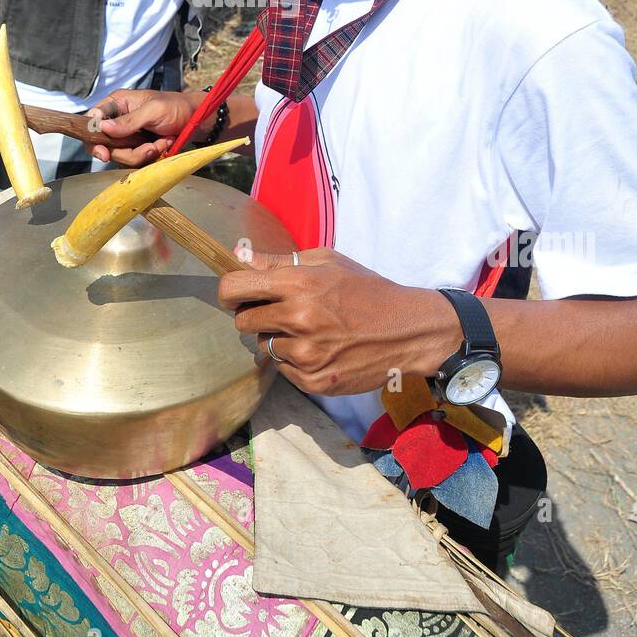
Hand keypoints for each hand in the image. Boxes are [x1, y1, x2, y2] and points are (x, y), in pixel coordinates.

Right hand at [84, 88, 199, 164]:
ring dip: (142, 153)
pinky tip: (163, 146)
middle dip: (126, 151)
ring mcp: (126, 136)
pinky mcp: (135, 147)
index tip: (104, 152)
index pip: (92, 120)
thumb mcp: (153, 111)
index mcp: (117, 103)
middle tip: (149, 148)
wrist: (196, 121)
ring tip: (161, 143)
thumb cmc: (176, 107)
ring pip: (119, 155)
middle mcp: (117, 119)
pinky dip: (149, 156)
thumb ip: (129, 120)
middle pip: (103, 144)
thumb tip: (103, 127)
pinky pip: (133, 160)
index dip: (93, 137)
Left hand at [218, 248, 456, 396]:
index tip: (236, 294)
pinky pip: (282, 368)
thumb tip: (240, 256)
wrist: (407, 330)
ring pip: (263, 346)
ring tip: (307, 330)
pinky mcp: (313, 381)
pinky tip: (318, 348)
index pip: (234, 288)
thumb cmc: (367, 289)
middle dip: (254, 315)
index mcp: (298, 283)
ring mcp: (305, 354)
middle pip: (242, 321)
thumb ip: (280, 260)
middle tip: (278, 312)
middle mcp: (298, 319)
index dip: (229, 291)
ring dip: (277, 338)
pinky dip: (293, 359)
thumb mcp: (328, 261)